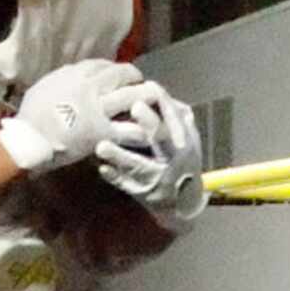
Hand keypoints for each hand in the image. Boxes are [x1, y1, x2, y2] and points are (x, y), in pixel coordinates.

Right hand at [0, 60, 154, 172]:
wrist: (29, 140)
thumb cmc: (31, 116)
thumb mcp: (44, 86)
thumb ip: (63, 78)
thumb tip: (74, 74)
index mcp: (74, 75)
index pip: (101, 65)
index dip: (113, 67)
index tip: (117, 72)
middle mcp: (89, 88)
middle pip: (120, 74)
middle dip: (133, 76)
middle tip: (139, 81)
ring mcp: (97, 110)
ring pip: (130, 97)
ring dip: (145, 96)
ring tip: (154, 97)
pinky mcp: (102, 133)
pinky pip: (127, 130)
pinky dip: (140, 129)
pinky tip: (147, 129)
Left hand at [94, 89, 205, 220]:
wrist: (184, 201)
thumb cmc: (182, 160)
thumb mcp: (188, 138)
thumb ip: (174, 116)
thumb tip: (153, 89)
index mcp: (182, 142)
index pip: (174, 121)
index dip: (160, 109)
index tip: (141, 97)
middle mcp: (173, 159)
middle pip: (162, 139)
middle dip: (149, 124)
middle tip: (132, 109)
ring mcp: (157, 178)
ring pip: (140, 165)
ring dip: (121, 155)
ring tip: (102, 146)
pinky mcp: (143, 194)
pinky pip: (127, 185)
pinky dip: (115, 177)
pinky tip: (102, 168)